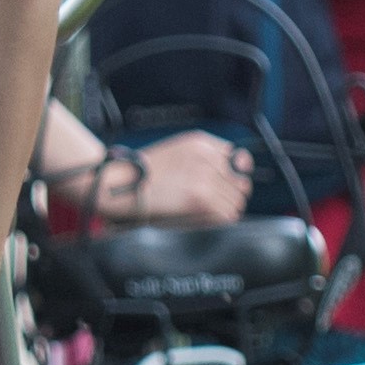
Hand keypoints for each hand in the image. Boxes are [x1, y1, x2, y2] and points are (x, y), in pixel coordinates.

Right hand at [115, 130, 249, 224]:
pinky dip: (217, 221)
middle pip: (242, 183)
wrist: (121, 186)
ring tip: (202, 213)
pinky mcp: (201, 199)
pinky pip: (227, 215)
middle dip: (230, 196)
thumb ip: (207, 157)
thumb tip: (243, 166)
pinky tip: (200, 218)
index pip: (239, 160)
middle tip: (210, 204)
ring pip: (236, 201)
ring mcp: (205, 178)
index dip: (234, 176)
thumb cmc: (145, 175)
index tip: (224, 185)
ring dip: (224, 210)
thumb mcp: (177, 152)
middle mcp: (207, 157)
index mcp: (201, 143)